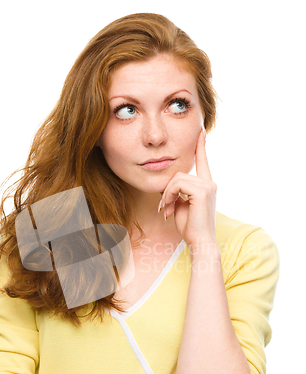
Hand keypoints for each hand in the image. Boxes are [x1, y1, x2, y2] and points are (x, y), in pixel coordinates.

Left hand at [159, 127, 217, 247]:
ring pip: (177, 179)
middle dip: (167, 190)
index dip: (200, 146)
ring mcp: (207, 186)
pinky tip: (169, 208)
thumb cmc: (190, 228)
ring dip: (167, 195)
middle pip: (180, 173)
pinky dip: (169, 196)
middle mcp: (209, 183)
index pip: (202, 162)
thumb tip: (168, 185)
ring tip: (167, 210)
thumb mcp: (182, 206)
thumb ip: (178, 193)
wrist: (200, 242)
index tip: (200, 131)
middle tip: (164, 208)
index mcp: (206, 185)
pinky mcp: (202, 191)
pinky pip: (177, 185)